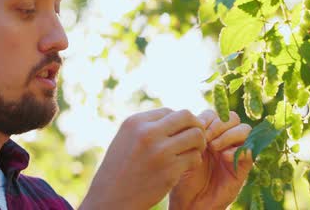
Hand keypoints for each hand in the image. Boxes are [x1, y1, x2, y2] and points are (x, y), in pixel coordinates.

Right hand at [80, 108, 206, 209]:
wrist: (111, 197)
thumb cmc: (120, 168)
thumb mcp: (126, 138)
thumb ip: (148, 126)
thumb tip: (178, 117)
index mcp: (136, 122)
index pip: (169, 111)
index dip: (177, 122)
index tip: (176, 134)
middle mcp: (148, 133)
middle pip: (186, 117)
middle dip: (194, 126)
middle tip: (193, 138)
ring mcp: (160, 151)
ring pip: (196, 136)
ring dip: (198, 143)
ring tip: (191, 151)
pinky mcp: (170, 170)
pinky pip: (195, 157)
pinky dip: (194, 160)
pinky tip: (184, 166)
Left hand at [169, 110, 252, 209]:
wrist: (190, 203)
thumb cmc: (184, 177)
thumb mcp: (185, 152)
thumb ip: (192, 134)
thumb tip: (197, 119)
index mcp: (209, 134)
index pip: (216, 114)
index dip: (207, 119)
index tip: (196, 129)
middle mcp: (224, 140)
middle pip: (232, 118)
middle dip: (219, 124)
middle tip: (205, 138)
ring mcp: (235, 152)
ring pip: (244, 129)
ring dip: (229, 135)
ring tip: (214, 147)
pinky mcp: (243, 167)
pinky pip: (251, 151)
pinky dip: (240, 150)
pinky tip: (224, 157)